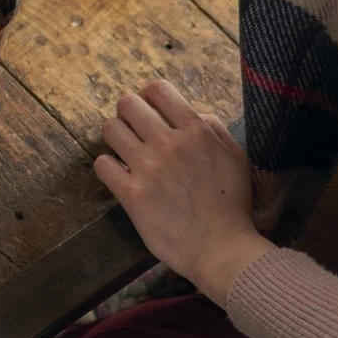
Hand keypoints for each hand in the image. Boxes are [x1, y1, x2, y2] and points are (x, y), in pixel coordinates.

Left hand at [93, 79, 271, 304]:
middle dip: (129, 114)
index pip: (158, 90)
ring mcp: (147, 167)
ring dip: (116, 137)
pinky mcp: (130, 193)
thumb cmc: (233, 204)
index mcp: (196, 131)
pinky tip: (119, 175)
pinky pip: (102, 164)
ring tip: (126, 151)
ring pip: (110, 129)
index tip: (150, 109)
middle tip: (135, 130)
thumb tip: (191, 112)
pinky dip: (107, 167)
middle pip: (128, 104)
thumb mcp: (235, 158)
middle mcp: (169, 143)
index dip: (149, 96)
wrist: (221, 247)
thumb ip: (213, 129)